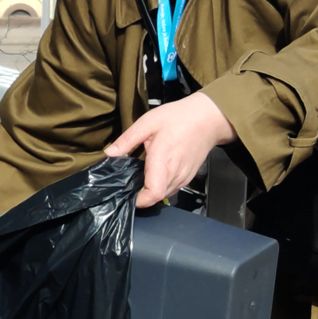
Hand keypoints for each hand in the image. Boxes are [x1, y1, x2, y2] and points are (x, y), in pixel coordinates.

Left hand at [104, 92, 236, 207]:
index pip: (153, 193)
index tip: (126, 194)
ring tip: (140, 178)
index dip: (139, 200)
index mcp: (162, 160)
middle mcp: (175, 174)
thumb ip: (127, 140)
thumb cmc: (178, 117)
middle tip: (127, 184)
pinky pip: (172, 189)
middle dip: (141, 196)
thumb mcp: (148, 122)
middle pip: (156, 198)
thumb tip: (108, 154)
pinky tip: (154, 174)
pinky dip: (161, 187)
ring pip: (164, 195)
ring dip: (151, 191)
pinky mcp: (188, 178)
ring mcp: (184, 178)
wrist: (208, 119)